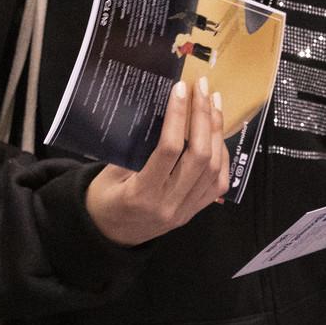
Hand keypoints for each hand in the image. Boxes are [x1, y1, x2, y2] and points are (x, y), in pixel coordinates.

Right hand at [84, 77, 228, 246]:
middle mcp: (169, 204)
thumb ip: (133, 151)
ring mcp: (186, 210)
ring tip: (213, 101)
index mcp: (142, 194)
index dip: (177, 116)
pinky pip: (218, 182)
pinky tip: (217, 132)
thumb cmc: (104, 201)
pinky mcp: (194, 211)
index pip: (169, 150)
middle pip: (199, 156)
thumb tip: (159, 114)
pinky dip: (221, 154)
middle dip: (203, 117)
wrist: (110, 237)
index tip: (180, 89)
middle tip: (201, 87)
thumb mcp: (108, 175)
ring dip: (216, 131)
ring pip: (214, 167)